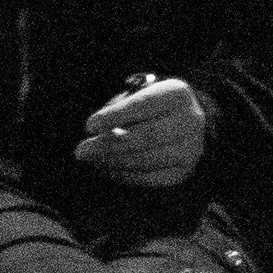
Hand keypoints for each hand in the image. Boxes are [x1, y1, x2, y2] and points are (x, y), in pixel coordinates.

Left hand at [73, 73, 210, 190]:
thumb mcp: (138, 95)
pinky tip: (107, 168)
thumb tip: (99, 135)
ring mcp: (190, 149)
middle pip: (146, 136)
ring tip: (91, 159)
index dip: (115, 116)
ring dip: (113, 162)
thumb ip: (119, 110)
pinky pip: (150, 178)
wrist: (184, 121)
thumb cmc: (150, 106)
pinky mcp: (183, 171)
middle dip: (109, 145)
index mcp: (177, 94)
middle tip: (81, 150)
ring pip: (147, 160)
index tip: (89, 125)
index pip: (144, 105)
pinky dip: (124, 175)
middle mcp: (190, 121)